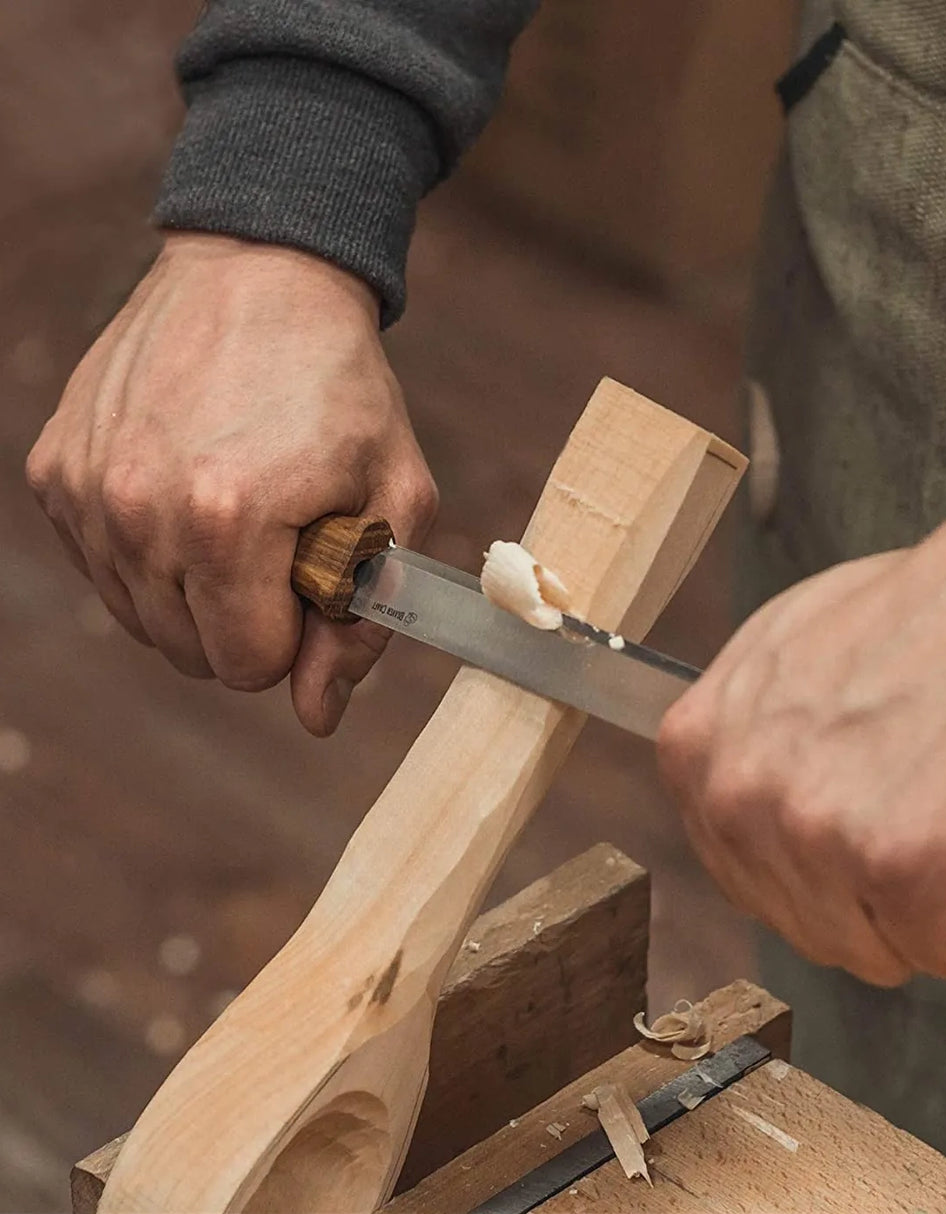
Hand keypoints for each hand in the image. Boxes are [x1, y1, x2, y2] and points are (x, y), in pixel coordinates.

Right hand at [26, 232, 436, 735]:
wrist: (262, 273)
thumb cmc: (341, 388)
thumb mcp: (395, 500)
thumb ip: (360, 623)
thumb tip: (316, 717)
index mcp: (226, 524)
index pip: (251, 666)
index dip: (297, 633)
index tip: (315, 572)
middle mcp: (135, 513)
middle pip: (193, 655)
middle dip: (249, 619)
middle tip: (283, 539)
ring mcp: (83, 492)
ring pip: (144, 623)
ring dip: (199, 592)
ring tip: (240, 510)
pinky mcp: (53, 472)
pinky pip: (105, 570)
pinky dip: (152, 554)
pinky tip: (188, 489)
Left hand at [658, 484, 945, 985]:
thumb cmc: (927, 612)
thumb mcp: (782, 651)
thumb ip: (747, 736)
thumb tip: (753, 802)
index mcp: (699, 750)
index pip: (742, 876)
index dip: (820, 867)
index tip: (870, 826)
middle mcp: (741, 796)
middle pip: (808, 923)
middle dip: (877, 895)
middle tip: (931, 812)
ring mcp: (818, 834)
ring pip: (875, 951)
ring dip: (932, 908)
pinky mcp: (906, 869)